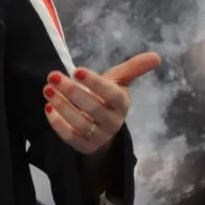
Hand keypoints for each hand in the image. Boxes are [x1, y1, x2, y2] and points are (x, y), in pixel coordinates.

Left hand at [43, 52, 160, 153]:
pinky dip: (58, 124)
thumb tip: (157, 56)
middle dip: (72, 92)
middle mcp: (113, 122)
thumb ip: (134, 68)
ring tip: (47, 90)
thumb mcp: (120, 81)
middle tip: (53, 76)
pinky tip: (48, 109)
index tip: (76, 70)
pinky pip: (71, 138)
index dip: (95, 83)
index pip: (112, 94)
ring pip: (81, 123)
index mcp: (122, 104)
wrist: (102, 127)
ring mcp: (99, 136)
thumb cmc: (108, 98)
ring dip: (62, 106)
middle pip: (93, 108)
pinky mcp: (85, 147)